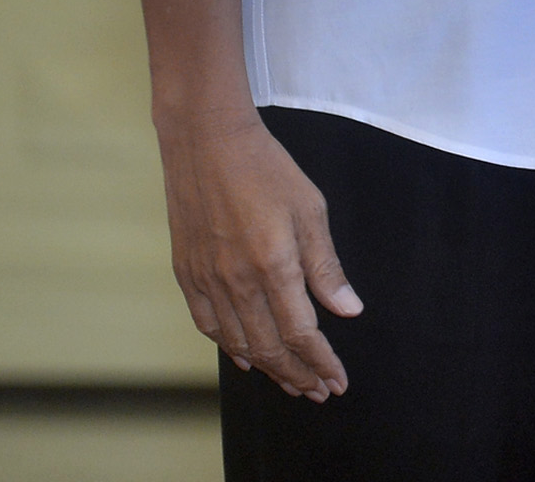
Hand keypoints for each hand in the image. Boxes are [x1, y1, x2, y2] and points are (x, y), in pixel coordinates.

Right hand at [156, 110, 360, 400]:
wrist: (206, 142)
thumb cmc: (266, 169)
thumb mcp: (310, 210)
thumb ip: (326, 266)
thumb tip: (348, 310)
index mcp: (273, 266)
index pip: (300, 333)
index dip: (321, 362)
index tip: (337, 381)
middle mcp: (236, 282)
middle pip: (269, 348)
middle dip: (298, 375)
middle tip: (319, 392)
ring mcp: (206, 280)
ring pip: (238, 342)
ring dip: (268, 368)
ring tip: (291, 383)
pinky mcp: (186, 273)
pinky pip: (208, 324)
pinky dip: (229, 347)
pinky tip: (246, 357)